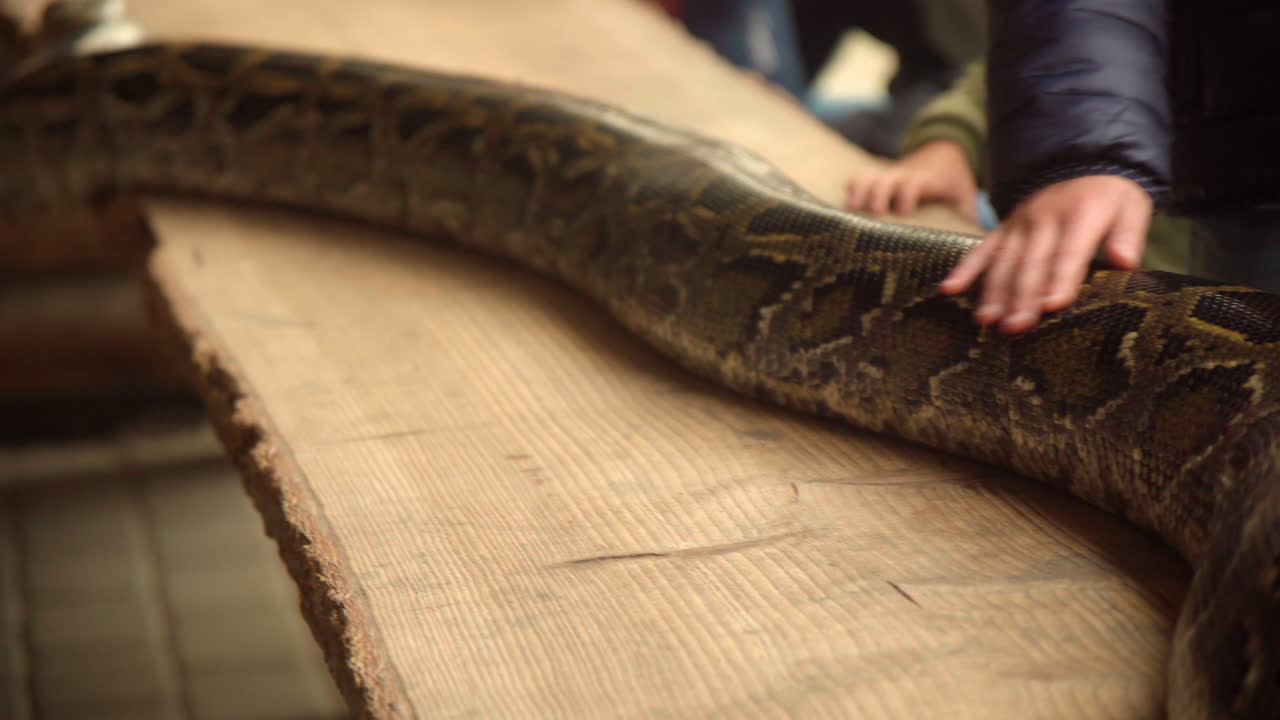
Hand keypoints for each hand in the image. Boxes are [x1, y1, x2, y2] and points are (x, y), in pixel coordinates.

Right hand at [845, 139, 978, 221]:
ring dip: (858, 192)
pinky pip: (860, 177)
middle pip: (885, 178)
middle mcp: (905, 174)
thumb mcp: (967, 197)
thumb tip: (979, 249)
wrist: (946, 151)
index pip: (914, 181)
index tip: (904, 212)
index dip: (907, 193)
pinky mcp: (879, 177)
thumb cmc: (955, 183)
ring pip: (867, 175)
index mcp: (928, 180)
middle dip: (877, 195)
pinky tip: (848, 208)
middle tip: (874, 216)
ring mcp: (889, 175)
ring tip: (852, 213)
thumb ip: (969, 219)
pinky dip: (852, 189)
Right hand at [938, 174, 1151, 333]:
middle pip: (1032, 263)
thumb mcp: (1132, 205)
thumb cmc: (1109, 195)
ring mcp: (1019, 224)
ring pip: (1004, 261)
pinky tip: (949, 289)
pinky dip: (965, 269)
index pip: (1068, 252)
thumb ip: (1128, 234)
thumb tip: (1125, 261)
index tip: (1051, 306)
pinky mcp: (1003, 228)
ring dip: (994, 291)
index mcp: (1081, 214)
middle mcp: (1045, 219)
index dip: (1059, 279)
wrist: (1079, 160)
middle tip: (1015, 327)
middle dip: (1022, 296)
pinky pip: (981, 249)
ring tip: (987, 320)